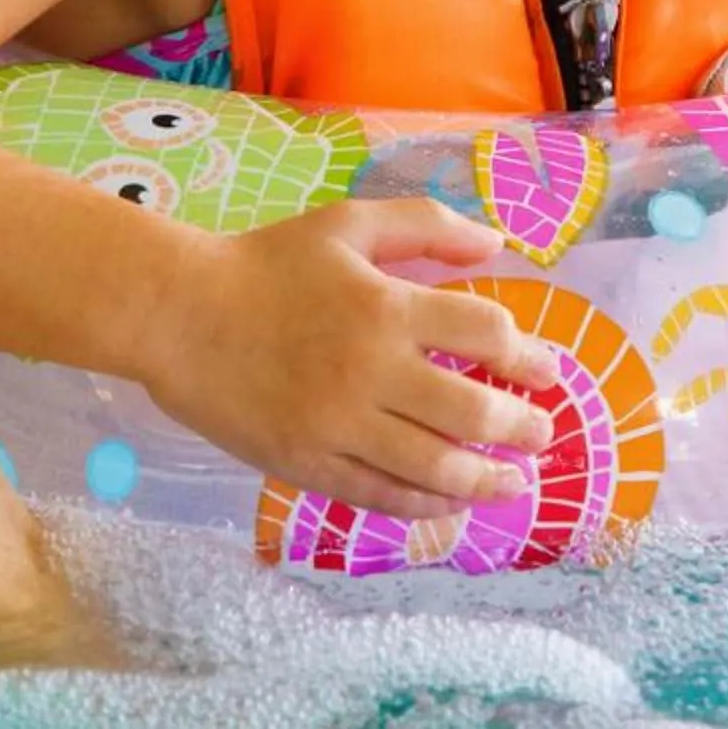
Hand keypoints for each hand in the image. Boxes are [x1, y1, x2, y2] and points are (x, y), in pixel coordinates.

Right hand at [141, 198, 559, 518]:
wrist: (179, 314)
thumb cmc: (268, 263)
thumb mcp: (348, 223)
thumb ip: (425, 227)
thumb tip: (498, 243)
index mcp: (387, 305)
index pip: (484, 332)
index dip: (527, 354)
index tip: (547, 371)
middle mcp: (371, 370)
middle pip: (470, 410)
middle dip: (519, 426)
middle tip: (541, 433)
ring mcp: (339, 424)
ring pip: (432, 466)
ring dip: (484, 479)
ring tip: (513, 483)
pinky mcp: (307, 463)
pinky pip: (378, 494)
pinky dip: (422, 504)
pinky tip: (448, 503)